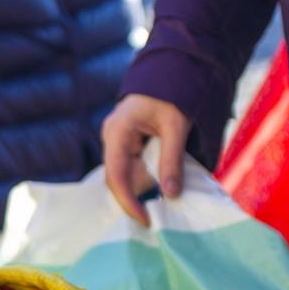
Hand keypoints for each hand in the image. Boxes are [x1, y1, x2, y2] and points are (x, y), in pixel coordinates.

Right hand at [101, 94, 191, 224]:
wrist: (173, 69)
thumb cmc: (173, 93)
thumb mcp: (176, 126)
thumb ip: (172, 160)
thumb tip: (171, 195)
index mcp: (118, 131)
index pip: (116, 174)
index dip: (129, 200)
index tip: (146, 219)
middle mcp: (112, 138)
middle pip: (116, 178)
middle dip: (133, 200)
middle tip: (152, 220)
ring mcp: (118, 140)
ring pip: (124, 175)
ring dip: (139, 192)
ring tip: (156, 210)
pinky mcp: (128, 143)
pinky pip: (132, 168)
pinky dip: (144, 182)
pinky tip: (156, 193)